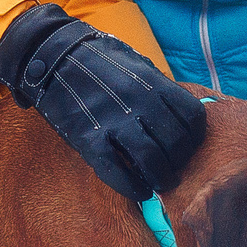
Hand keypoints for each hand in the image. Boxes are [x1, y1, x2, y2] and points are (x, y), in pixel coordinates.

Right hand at [0, 5, 206, 199]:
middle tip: (173, 169)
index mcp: (153, 82)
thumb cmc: (96, 60)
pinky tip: (140, 191)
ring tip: (159, 182)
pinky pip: (118, 173)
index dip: (194, 137)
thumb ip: (158, 86)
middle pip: (177, 143)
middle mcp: (140, 102)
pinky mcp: (89, 138)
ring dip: (161, 178)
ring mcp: (114, 121)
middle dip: (179, 162)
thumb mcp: (135, 63)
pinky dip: (134, 188)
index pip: (192, 117)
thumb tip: (178, 111)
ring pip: (153, 161)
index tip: (187, 146)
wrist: (52, 54)